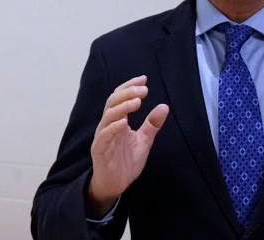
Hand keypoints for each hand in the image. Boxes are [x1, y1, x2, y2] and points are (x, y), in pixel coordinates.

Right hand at [85, 75, 168, 215]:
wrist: (116, 184)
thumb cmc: (127, 161)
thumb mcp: (144, 141)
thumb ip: (152, 125)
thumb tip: (164, 106)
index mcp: (117, 121)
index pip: (119, 98)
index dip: (130, 87)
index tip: (144, 79)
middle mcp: (107, 125)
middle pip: (113, 102)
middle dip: (127, 93)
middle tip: (144, 89)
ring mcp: (102, 136)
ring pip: (108, 116)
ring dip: (123, 107)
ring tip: (137, 101)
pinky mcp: (99, 150)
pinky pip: (104, 136)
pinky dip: (113, 127)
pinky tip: (124, 122)